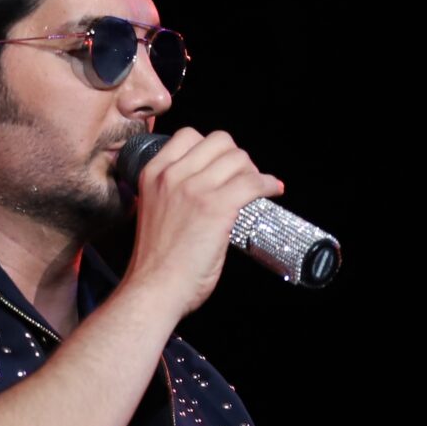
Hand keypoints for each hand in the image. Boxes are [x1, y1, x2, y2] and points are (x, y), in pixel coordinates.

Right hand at [120, 126, 284, 317]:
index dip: (212, 149)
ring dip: (253, 171)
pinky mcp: (216, 207)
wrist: (154, 289)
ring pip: (239, 158)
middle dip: (236, 158)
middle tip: (242, 179)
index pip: (189, 136)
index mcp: (153, 174)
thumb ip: (173, 193)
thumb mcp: (154, 211)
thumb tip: (208, 188)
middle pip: (219, 141)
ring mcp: (194, 189)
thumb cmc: (155, 263)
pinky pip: (254, 182)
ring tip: (256, 188)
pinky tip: (273, 191)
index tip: (221, 166)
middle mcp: (172, 175)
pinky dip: (268, 184)